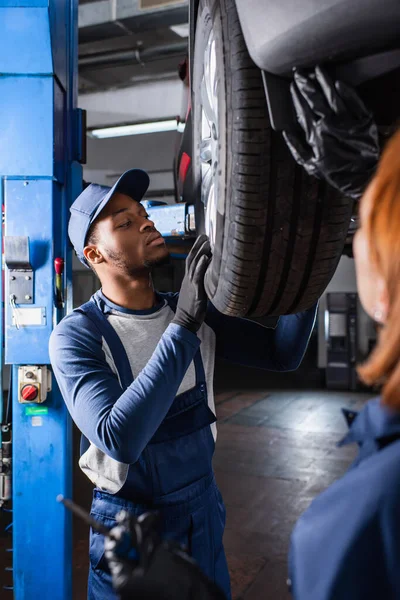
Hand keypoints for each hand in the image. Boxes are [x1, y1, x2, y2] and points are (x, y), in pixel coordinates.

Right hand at [172, 234, 211, 333]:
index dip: (196, 250)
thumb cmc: (191, 310)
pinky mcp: (195, 291)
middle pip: (192, 259)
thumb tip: (209, 278)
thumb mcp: (196, 294)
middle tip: (205, 235)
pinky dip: (201, 265)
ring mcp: (191, 284)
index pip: (191, 261)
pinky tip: (206, 257)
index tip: (203, 240)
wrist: (184, 322)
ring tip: (207, 242)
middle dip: (198, 246)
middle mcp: (188, 280)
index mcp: (188, 280)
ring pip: (194, 264)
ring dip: (200, 252)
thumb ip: (200, 285)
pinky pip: (198, 276)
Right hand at [283, 66, 379, 198]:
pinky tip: (338, 82)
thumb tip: (285, 133)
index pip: (302, 110)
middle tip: (300, 74)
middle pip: (315, 100)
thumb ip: (295, 147)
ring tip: (318, 70)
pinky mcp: (362, 120)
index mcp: (315, 135)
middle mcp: (329, 125)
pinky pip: (354, 102)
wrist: (360, 176)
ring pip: (333, 96)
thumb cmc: (335, 172)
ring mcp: (347, 121)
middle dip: (306, 85)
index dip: (296, 98)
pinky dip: (346, 91)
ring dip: (324, 81)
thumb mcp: (309, 164)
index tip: (292, 87)